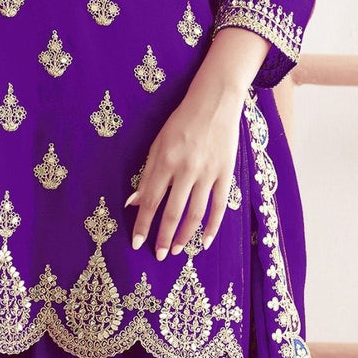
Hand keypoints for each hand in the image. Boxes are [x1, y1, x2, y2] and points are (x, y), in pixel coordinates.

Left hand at [123, 86, 243, 258]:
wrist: (214, 102)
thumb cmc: (181, 122)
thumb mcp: (158, 143)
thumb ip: (147, 174)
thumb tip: (133, 202)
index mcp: (165, 160)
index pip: (151, 200)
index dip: (143, 224)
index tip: (136, 243)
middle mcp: (186, 169)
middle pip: (173, 212)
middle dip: (164, 237)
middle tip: (159, 255)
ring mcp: (208, 173)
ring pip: (196, 214)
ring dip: (186, 235)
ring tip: (178, 250)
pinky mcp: (225, 173)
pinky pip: (220, 206)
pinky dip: (214, 226)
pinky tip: (207, 241)